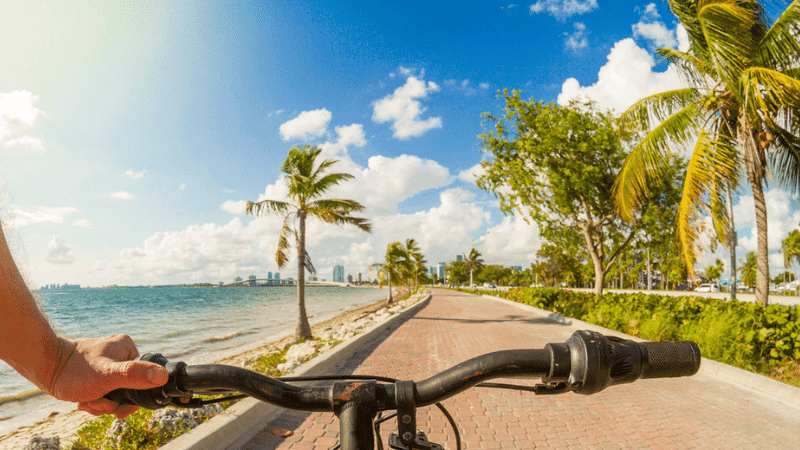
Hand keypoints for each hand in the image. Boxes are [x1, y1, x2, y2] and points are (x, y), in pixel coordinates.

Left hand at [48, 334, 168, 418]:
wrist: (44, 367)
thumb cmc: (74, 371)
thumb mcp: (108, 376)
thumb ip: (135, 375)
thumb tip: (163, 376)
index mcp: (129, 349)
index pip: (144, 380)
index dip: (131, 399)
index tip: (115, 405)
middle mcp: (121, 353)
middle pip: (129, 389)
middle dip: (112, 403)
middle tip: (95, 402)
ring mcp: (109, 362)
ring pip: (116, 392)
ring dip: (102, 403)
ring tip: (86, 401)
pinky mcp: (97, 371)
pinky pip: (105, 390)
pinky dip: (95, 400)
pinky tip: (84, 400)